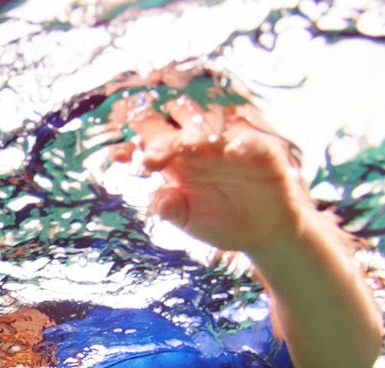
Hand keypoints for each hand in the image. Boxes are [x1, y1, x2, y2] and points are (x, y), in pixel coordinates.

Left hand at [110, 89, 309, 254]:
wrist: (266, 231)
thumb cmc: (222, 221)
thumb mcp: (190, 222)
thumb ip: (171, 209)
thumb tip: (158, 199)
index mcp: (177, 158)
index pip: (151, 138)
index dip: (135, 143)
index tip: (119, 156)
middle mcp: (202, 144)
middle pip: (178, 119)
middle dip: (164, 130)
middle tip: (153, 154)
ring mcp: (231, 143)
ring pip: (213, 122)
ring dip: (198, 131)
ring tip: (186, 147)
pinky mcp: (263, 152)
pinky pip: (253, 140)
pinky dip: (243, 143)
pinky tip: (232, 151)